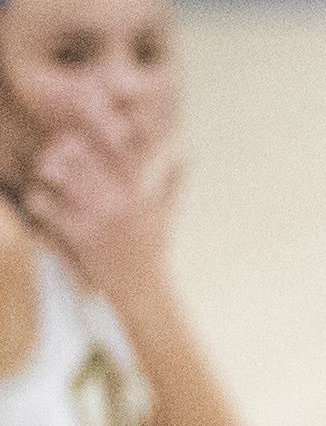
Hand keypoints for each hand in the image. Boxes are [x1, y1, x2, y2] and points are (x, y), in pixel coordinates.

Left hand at [16, 115, 179, 298]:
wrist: (142, 291)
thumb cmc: (153, 253)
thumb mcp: (166, 217)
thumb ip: (173, 186)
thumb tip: (186, 158)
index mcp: (140, 193)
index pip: (119, 151)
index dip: (99, 135)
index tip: (86, 134)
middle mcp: (119, 201)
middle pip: (85, 157)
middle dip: (67, 148)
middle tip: (57, 148)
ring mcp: (97, 217)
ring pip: (62, 176)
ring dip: (50, 170)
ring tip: (47, 172)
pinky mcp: (78, 234)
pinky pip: (47, 205)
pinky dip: (38, 200)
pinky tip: (42, 202)